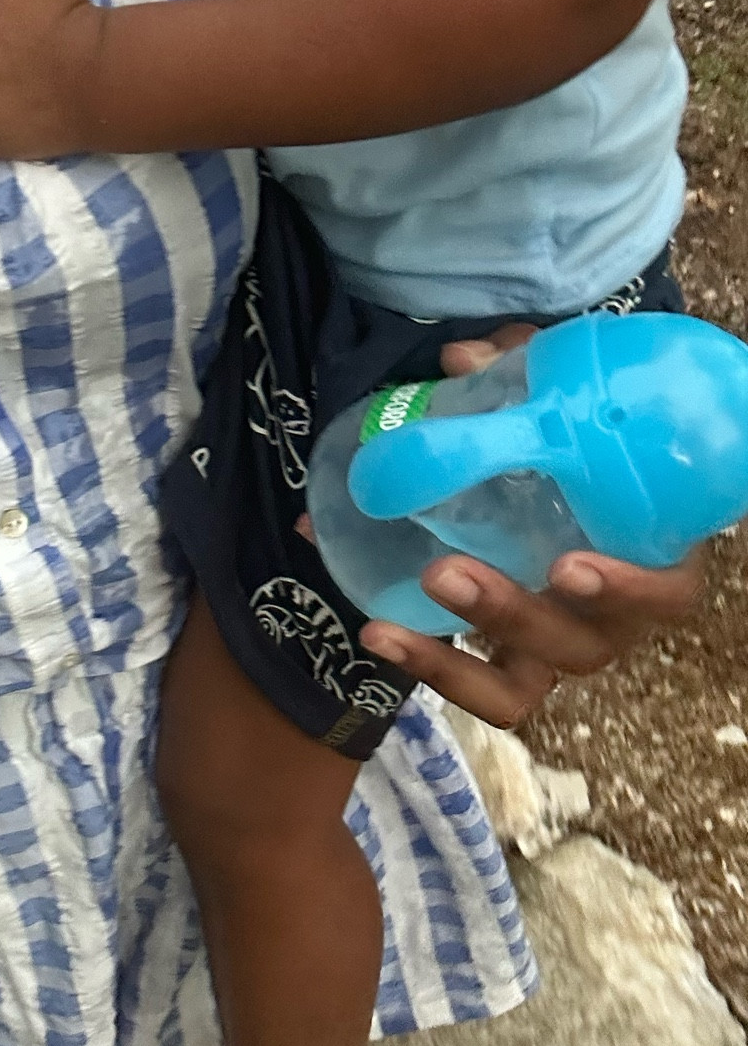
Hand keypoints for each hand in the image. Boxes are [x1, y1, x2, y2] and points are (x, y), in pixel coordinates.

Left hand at [357, 325, 704, 726]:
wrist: (560, 483)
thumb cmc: (580, 451)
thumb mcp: (557, 403)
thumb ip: (522, 371)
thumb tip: (457, 358)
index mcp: (648, 559)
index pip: (666, 594)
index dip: (628, 590)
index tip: (567, 565)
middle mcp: (607, 619)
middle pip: (576, 644)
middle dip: (507, 614)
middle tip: (444, 571)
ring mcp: (552, 649)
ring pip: (517, 686)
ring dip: (453, 661)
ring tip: (388, 623)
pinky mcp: (505, 664)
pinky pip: (473, 685)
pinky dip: (427, 667)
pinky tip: (378, 632)